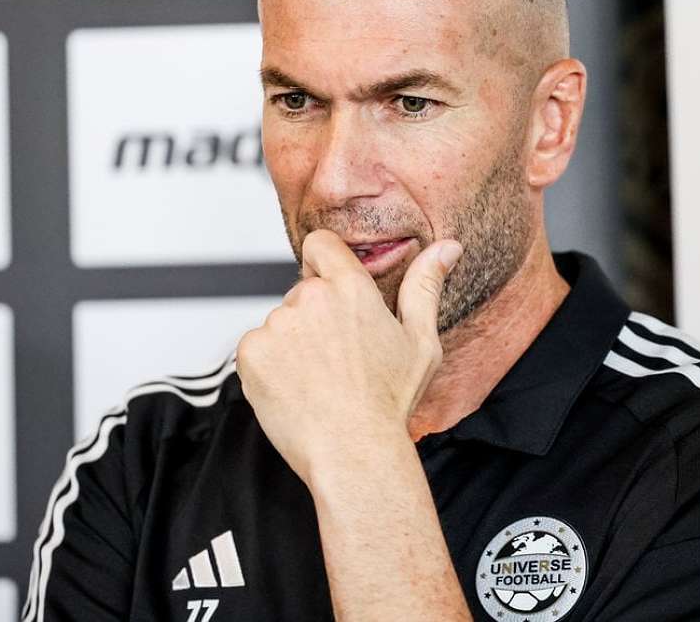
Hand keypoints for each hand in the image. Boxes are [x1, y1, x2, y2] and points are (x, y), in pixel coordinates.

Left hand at [235, 229, 462, 485]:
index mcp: (351, 288)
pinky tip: (295, 390)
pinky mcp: (251, 351)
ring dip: (292, 344)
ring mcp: (277, 324)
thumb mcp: (420, 342)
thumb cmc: (388, 403)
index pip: (321, 244)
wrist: (353, 453)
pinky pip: (257, 348)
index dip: (324, 263)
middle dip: (314, 318)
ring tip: (318, 381)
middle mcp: (310, 298)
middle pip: (302, 292)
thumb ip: (426, 286)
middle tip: (337, 361)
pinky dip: (269, 367)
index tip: (332, 291)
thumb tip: (448, 247)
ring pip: (280, 324)